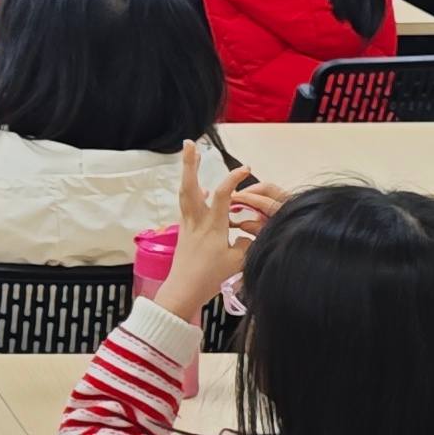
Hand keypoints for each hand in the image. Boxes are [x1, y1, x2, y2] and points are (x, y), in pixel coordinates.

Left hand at [153, 144, 278, 313]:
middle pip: (190, 186)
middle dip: (189, 164)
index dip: (234, 178)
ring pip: (185, 194)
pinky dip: (192, 194)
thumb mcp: (237, 262)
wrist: (183, 291)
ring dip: (189, 175)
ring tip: (191, 158)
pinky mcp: (184, 232)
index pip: (223, 194)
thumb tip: (250, 234)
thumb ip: (247, 244)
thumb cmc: (209, 278)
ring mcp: (187, 225)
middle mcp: (196, 221)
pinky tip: (200, 192)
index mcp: (212, 226)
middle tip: (189, 143)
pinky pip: (187, 206)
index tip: (246, 168)